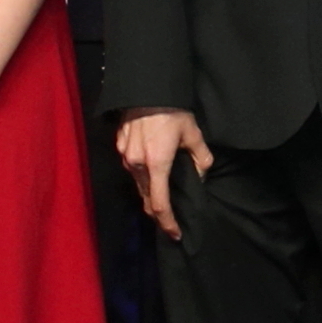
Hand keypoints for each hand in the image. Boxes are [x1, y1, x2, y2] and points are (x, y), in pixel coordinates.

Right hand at [116, 110, 213, 237]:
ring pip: (138, 184)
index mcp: (156, 164)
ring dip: (149, 195)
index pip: (159, 203)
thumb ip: (201, 158)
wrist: (146, 89)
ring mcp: (125, 156)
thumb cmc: (172, 111)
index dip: (167, 222)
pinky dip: (142, 177)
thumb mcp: (194, 134)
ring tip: (164, 200)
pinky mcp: (120, 147)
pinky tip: (153, 174)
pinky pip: (132, 169)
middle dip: (158, 213)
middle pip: (146, 198)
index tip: (175, 233)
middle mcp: (136, 164)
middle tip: (171, 221)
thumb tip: (201, 175)